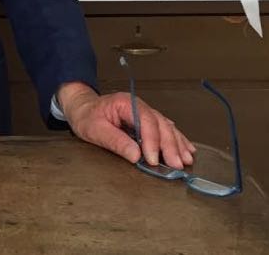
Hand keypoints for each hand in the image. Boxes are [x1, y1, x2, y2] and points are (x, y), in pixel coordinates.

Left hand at [57, 81, 194, 168]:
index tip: (152, 159)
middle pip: (160, 124)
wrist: (82, 107)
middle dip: (170, 145)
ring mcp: (144, 113)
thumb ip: (115, 141)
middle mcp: (138, 106)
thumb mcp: (95, 129)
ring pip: (166, 126)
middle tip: (177, 164)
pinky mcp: (146, 122)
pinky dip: (177, 139)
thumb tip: (135, 155)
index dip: (152, 141)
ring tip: (186, 159)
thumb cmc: (87, 116)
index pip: (145, 121)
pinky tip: (186, 148)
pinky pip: (165, 129)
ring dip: (177, 143)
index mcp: (125, 103)